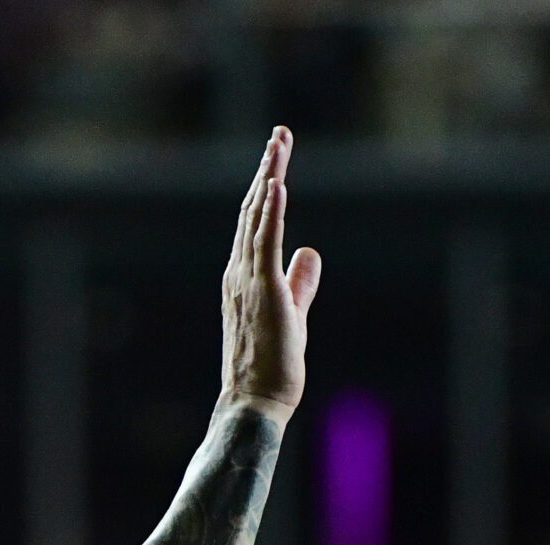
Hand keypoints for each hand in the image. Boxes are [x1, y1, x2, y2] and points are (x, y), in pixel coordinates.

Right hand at [221, 127, 322, 420]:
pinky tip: (277, 185)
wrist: (254, 404)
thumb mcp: (292, 313)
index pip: (255, 223)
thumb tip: (311, 251)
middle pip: (252, 210)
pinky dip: (271, 213)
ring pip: (257, 219)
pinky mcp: (264, 293)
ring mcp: (248, 282)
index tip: (278, 157)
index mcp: (243, 278)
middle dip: (268, 169)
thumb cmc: (270, 367)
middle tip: (280, 134)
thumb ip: (301, 281)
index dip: (267, 187)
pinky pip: (265, 245)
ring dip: (269, 177)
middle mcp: (239, 273)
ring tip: (279, 144)